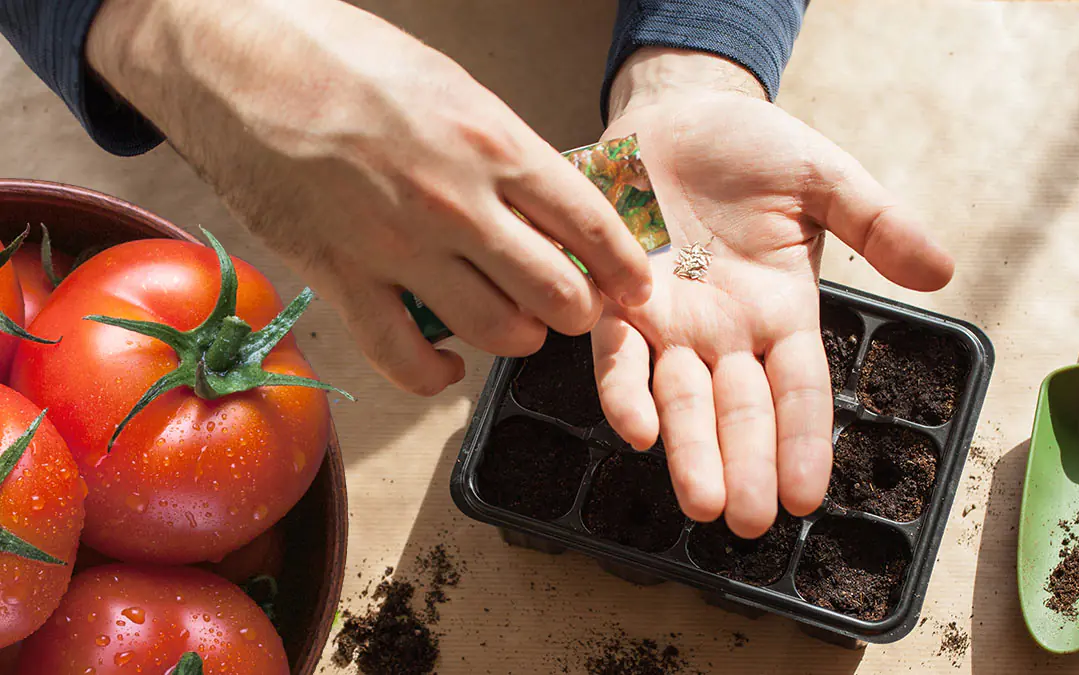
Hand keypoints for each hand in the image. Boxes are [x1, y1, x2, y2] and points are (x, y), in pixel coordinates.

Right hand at [85, 0, 652, 395]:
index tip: (636, 286)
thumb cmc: (342, 58)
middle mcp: (456, 204)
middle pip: (557, 293)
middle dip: (578, 309)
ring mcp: (398, 249)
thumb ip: (504, 152)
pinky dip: (438, 373)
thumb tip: (549, 203)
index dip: (626, 267)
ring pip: (497, 332)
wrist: (234, 58)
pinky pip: (407, 360)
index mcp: (491, 143)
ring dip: (519, 338)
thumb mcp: (451, 85)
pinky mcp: (343, 280)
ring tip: (517, 324)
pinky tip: (449, 361)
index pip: (592, 225)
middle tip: (574, 305)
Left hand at [595, 49, 953, 537]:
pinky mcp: (617, 297)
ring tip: (702, 500)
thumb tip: (942, 271)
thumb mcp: (826, 180)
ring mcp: (671, 321)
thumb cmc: (754, 148)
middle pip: (740, 410)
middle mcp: (726, 332)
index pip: (798, 391)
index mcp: (782, 312)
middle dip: (744, 465)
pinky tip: (635, 427)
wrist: (677, 112)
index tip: (806, 497)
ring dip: (688, 450)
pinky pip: (617, 352)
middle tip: (748, 521)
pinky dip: (624, 388)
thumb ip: (878, 223)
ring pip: (681, 398)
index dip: (803, 442)